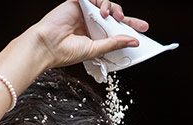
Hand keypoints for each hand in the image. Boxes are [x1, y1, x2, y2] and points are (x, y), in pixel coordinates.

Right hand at [32, 0, 149, 68]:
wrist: (48, 46)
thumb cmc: (66, 52)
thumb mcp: (96, 49)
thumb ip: (113, 43)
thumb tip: (133, 40)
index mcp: (96, 36)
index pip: (116, 30)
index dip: (130, 28)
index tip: (144, 30)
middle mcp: (91, 23)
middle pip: (115, 16)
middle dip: (128, 19)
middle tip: (138, 24)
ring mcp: (84, 12)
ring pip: (106, 4)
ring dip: (114, 9)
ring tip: (112, 17)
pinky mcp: (77, 2)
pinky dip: (102, 0)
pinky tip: (103, 10)